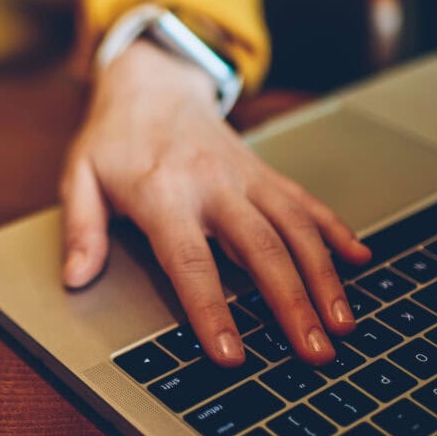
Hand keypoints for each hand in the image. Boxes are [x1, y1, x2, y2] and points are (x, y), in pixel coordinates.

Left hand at [60, 41, 369, 366]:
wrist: (152, 80)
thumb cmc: (114, 136)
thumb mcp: (80, 176)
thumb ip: (81, 229)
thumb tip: (76, 278)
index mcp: (163, 192)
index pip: (191, 261)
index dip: (213, 309)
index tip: (232, 354)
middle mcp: (213, 183)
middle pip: (261, 249)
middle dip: (293, 304)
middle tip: (315, 353)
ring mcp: (246, 176)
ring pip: (295, 229)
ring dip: (323, 277)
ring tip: (343, 325)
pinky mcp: (265, 172)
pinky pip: (306, 203)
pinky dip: (336, 231)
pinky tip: (360, 261)